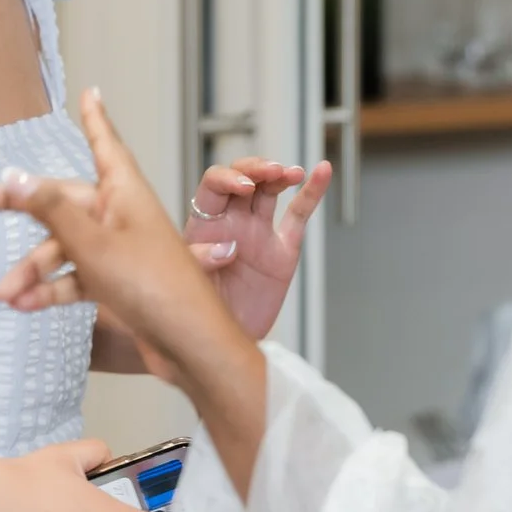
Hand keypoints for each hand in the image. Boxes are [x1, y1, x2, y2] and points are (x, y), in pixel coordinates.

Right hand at [0, 92, 256, 392]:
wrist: (190, 347)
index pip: (103, 143)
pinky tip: (23, 305)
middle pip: (58, 202)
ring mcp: (118, 250)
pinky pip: (73, 279)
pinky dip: (50, 290)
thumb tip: (13, 176)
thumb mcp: (94, 244)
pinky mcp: (116, 284)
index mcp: (123, 191)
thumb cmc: (155, 287)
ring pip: (61, 248)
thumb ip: (51, 210)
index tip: (89, 93)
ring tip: (3, 294)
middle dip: (14, 210)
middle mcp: (120, 214)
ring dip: (31, 270)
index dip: (93, 118)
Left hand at [180, 155, 331, 341]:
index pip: (212, 186)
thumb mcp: (189, 284)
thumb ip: (200, 260)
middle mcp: (230, 222)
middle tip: (272, 172)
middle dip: (256, 170)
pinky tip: (322, 172)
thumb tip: (226, 247)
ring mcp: (258, 234)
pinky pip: (297, 216)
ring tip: (291, 173)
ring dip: (280, 175)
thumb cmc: (197, 311)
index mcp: (203, 224)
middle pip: (242, 179)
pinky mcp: (282, 251)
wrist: (223, 342)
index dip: (227, 179)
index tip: (244, 187)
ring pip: (269, 192)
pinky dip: (310, 193)